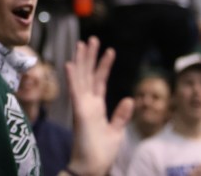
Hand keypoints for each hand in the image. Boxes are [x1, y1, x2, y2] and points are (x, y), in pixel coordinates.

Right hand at [66, 37, 133, 175]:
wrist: (92, 167)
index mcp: (96, 106)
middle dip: (90, 56)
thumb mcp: (116, 131)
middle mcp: (87, 102)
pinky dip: (72, 78)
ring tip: (83, 43)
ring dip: (81, 60)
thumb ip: (121, 115)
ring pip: (81, 78)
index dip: (104, 65)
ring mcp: (82, 106)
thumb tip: (130, 99)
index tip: (109, 50)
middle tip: (92, 39)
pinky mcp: (79, 112)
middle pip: (88, 74)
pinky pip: (75, 91)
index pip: (100, 80)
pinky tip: (70, 64)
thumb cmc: (101, 152)